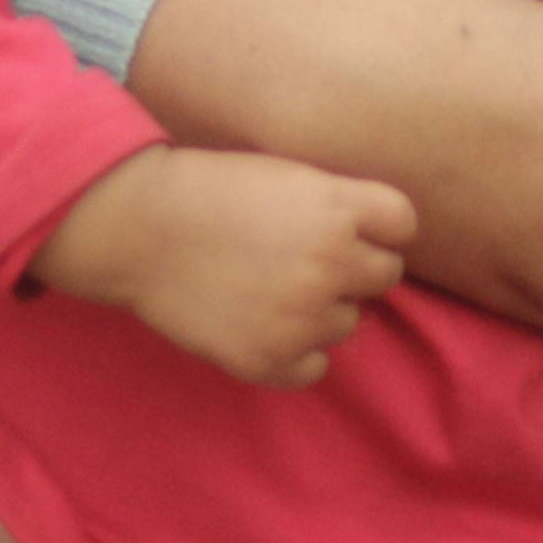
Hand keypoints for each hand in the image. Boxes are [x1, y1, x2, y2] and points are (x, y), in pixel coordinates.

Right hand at [32, 144, 413, 387]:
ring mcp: (301, 317)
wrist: (139, 226)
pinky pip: (315, 366)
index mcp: (338, 209)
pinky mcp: (270, 358)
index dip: (376, 225)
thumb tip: (381, 249)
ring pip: (349, 323)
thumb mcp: (288, 176)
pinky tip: (262, 323)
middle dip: (353, 267)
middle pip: (385, 276)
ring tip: (269, 286)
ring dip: (321, 309)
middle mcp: (330, 265)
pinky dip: (295, 352)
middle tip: (303, 257)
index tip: (349, 225)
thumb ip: (341, 207)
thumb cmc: (210, 190)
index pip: (403, 225)